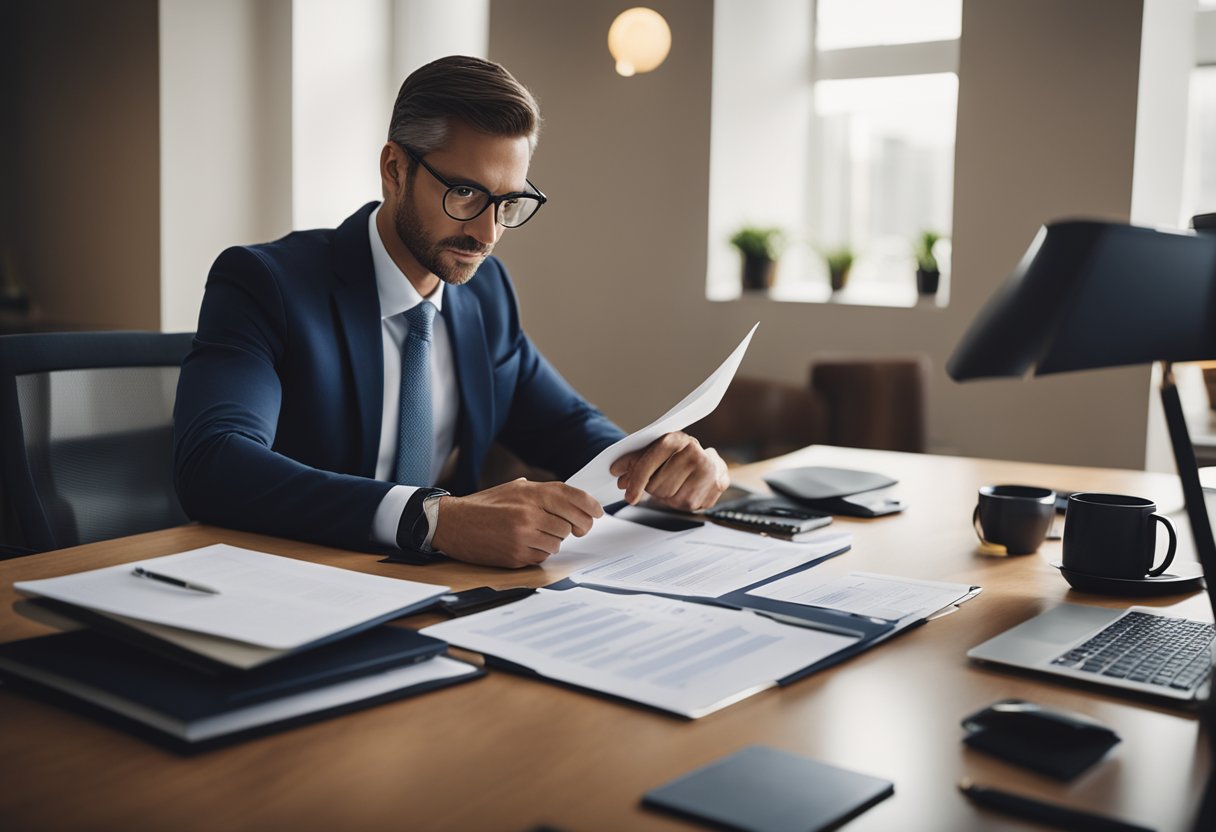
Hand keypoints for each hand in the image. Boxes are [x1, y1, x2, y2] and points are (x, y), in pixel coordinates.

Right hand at [430, 478, 603, 567]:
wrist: (453, 524)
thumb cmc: (484, 505)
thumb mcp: (514, 488)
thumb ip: (542, 492)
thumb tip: (573, 502)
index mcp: (529, 492)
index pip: (571, 497)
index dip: (590, 505)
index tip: (598, 512)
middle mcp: (529, 513)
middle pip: (570, 524)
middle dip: (576, 527)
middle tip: (576, 529)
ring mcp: (523, 536)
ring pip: (558, 543)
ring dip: (553, 540)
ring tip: (536, 534)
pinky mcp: (516, 556)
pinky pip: (543, 556)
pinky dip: (539, 552)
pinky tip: (524, 544)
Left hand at [609, 431, 729, 511]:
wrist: (711, 462)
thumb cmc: (679, 456)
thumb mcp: (655, 451)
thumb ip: (634, 460)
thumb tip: (617, 471)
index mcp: (675, 439)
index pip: (649, 464)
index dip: (636, 482)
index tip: (629, 497)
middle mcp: (693, 452)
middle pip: (658, 486)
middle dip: (652, 489)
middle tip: (657, 483)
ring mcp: (707, 470)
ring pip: (671, 498)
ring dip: (667, 496)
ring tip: (673, 484)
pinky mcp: (716, 487)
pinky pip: (687, 506)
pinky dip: (681, 502)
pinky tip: (685, 490)